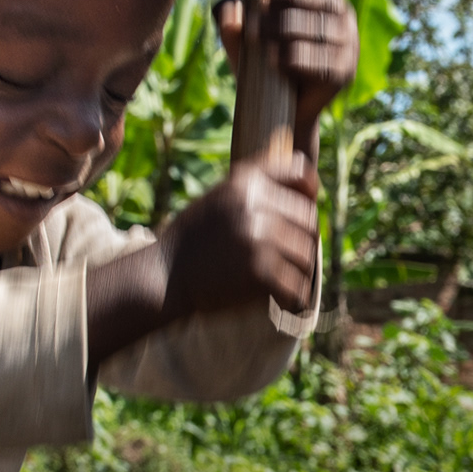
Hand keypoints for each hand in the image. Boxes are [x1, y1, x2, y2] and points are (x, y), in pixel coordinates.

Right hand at [152, 156, 319, 320]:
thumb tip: (309, 190)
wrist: (162, 276)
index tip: (307, 207)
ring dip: (299, 270)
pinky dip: (293, 297)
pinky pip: (297, 286)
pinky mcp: (259, 271)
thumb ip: (256, 188)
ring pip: (306, 254)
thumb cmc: (192, 240)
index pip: (300, 172)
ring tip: (285, 280)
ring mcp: (257, 238)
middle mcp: (254, 204)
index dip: (310, 190)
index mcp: (245, 182)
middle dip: (303, 239)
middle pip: (308, 219)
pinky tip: (283, 299)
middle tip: (289, 257)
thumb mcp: (219, 198)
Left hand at [218, 0, 359, 128]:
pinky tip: (271, 60)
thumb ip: (234, 23)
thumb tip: (231, 10)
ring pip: (310, 25)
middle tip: (258, 13)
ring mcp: (347, 43)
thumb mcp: (243, 41)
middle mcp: (342, 14)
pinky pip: (314, 58)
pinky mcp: (343, 72)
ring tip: (259, 38)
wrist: (280, 114)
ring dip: (278, 29)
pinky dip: (288, 58)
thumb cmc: (262, 65)